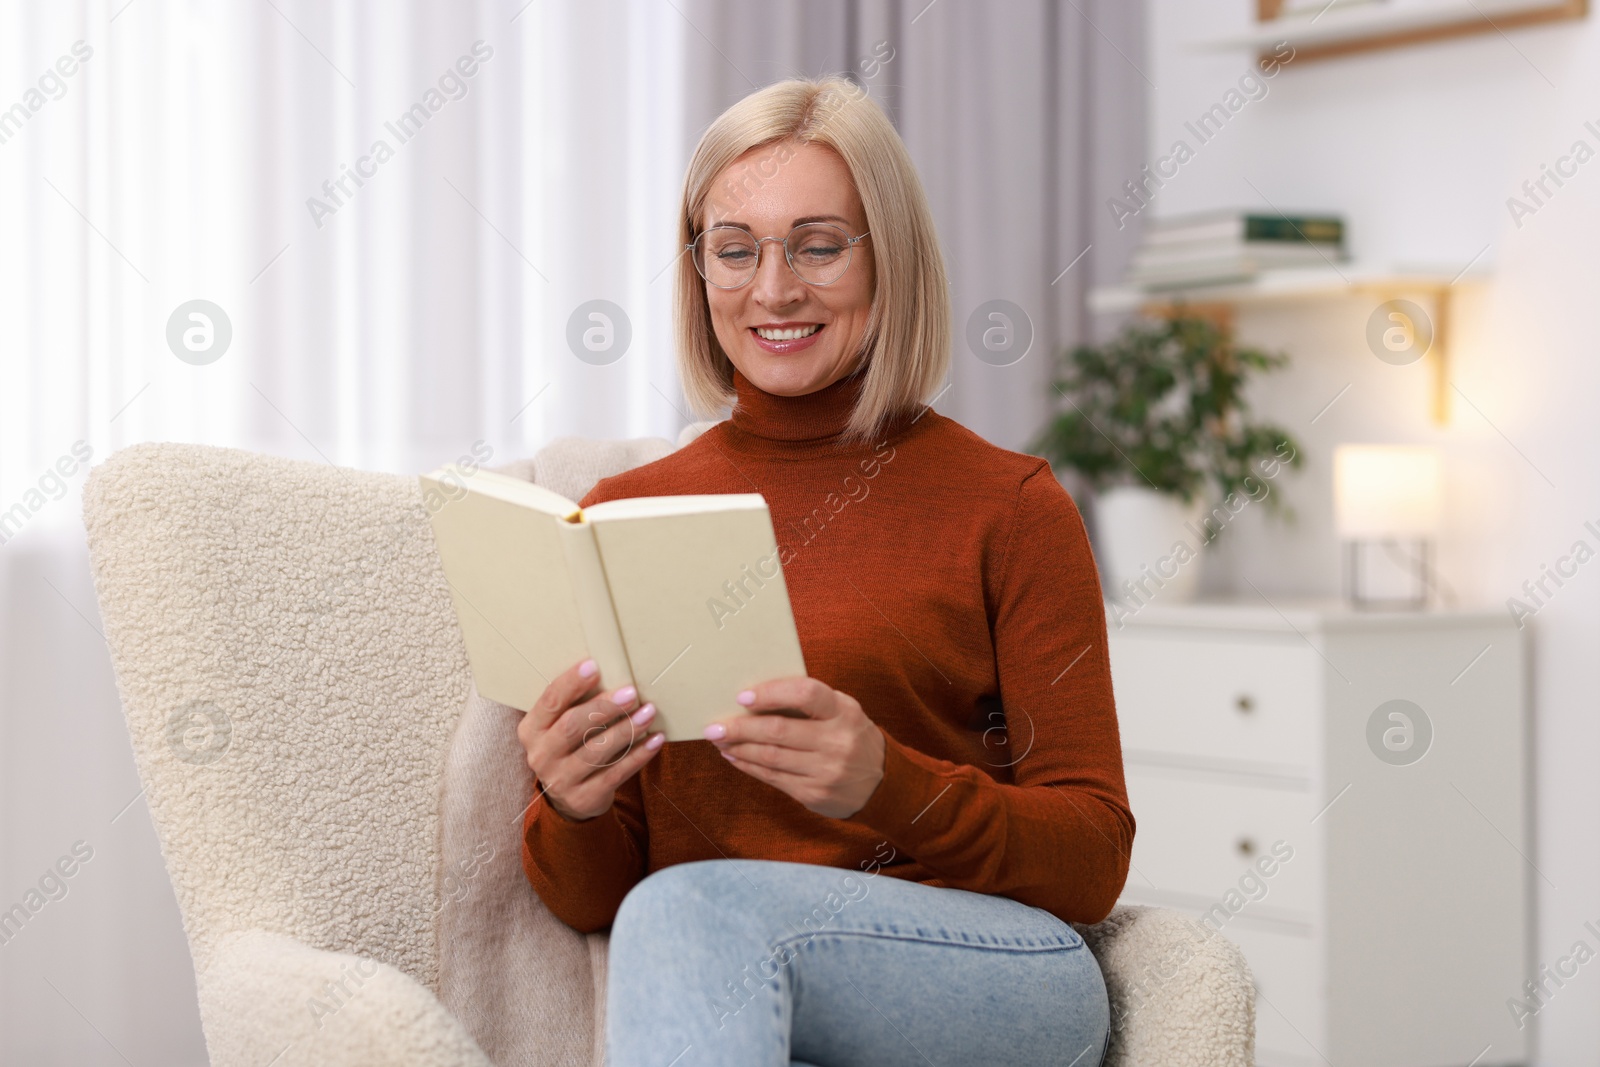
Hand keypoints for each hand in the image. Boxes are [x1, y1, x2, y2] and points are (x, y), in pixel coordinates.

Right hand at [517, 659, 664, 821]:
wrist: (570, 799)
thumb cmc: (571, 747)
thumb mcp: (560, 726)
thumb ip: (575, 704)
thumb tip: (613, 672)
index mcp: (531, 730)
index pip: (550, 701)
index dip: (571, 683)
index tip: (594, 665)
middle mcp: (541, 756)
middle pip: (572, 726)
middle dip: (604, 707)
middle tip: (631, 693)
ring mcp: (560, 780)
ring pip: (596, 751)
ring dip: (626, 730)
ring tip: (649, 712)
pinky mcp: (583, 798)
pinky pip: (615, 774)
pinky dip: (638, 755)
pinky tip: (655, 739)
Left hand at [704, 677, 884, 818]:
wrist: (881, 783)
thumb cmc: (850, 735)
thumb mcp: (842, 711)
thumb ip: (809, 702)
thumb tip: (755, 697)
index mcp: (844, 711)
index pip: (806, 693)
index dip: (771, 693)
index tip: (742, 697)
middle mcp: (837, 741)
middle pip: (779, 731)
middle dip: (740, 728)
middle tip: (714, 726)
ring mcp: (826, 771)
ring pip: (771, 757)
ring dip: (739, 748)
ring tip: (720, 740)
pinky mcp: (814, 794)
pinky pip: (773, 778)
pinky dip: (749, 766)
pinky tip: (736, 757)